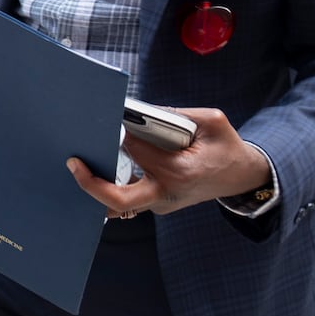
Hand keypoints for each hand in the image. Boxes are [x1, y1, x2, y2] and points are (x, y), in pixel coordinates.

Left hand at [66, 106, 273, 217]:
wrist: (241, 176)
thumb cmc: (226, 147)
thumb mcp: (210, 121)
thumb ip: (174, 114)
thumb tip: (136, 111)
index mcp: (180, 172)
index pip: (137, 151)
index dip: (122, 134)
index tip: (110, 119)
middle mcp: (166, 193)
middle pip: (118, 199)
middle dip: (90, 183)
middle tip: (73, 163)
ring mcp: (160, 203)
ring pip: (118, 204)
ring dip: (96, 187)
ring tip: (78, 165)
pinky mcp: (155, 204)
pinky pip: (126, 200)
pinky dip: (109, 187)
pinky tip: (95, 170)